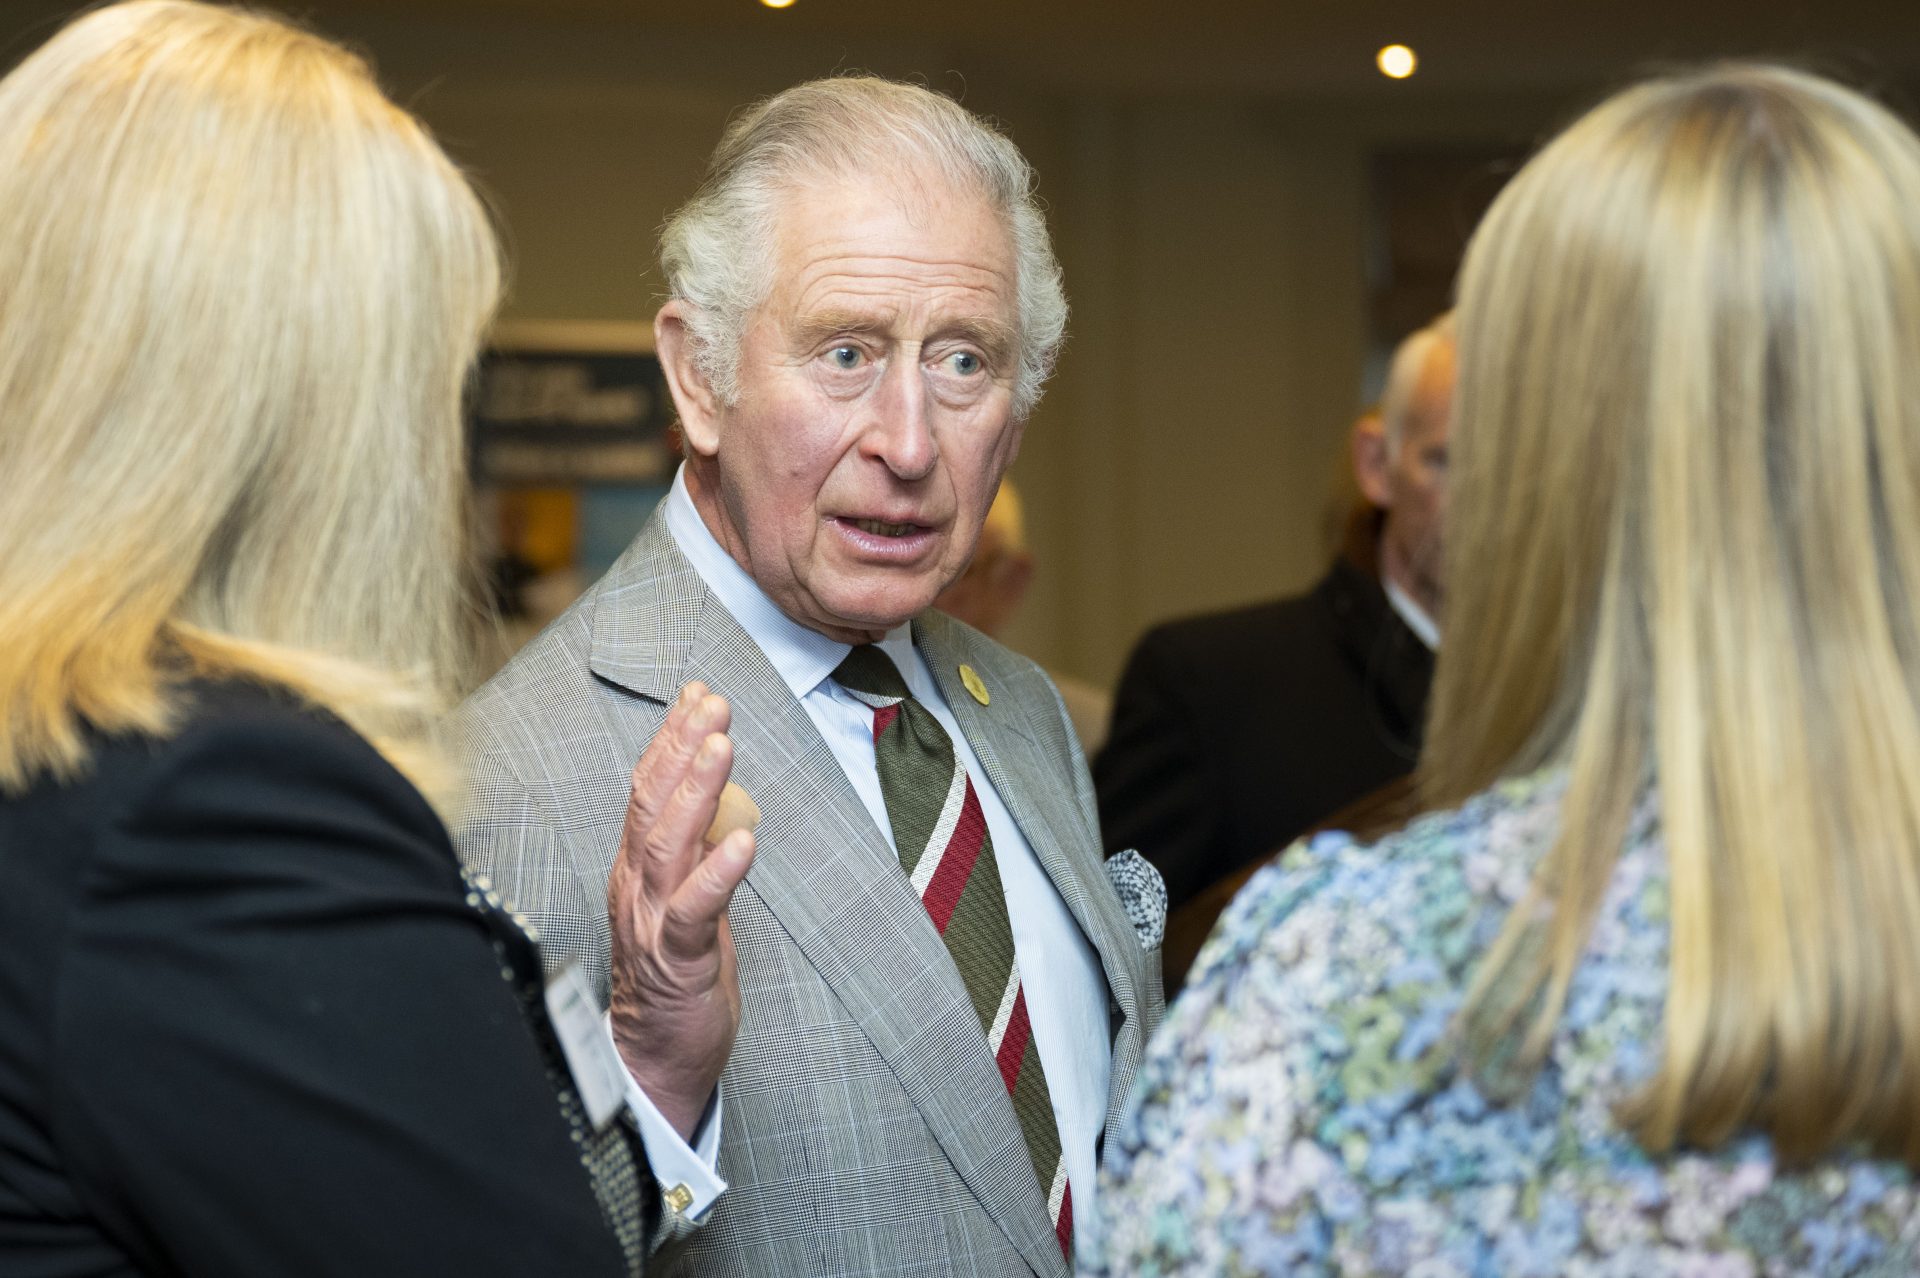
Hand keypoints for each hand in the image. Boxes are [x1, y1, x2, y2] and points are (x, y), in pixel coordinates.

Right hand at [606, 683, 755, 1139]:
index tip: (699, 693)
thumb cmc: (677, 975)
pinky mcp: (674, 962)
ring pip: (665, 845)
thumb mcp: (691, 894)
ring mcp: (649, 922)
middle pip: (651, 803)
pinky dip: (717, 873)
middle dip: (682, 746)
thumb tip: (722, 790)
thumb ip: (698, 844)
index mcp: (638, 866)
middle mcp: (635, 885)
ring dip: (696, 791)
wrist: (656, 1059)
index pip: (649, 789)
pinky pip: (692, 912)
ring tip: (722, 746)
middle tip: (713, 701)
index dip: (672, 738)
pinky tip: (744, 841)